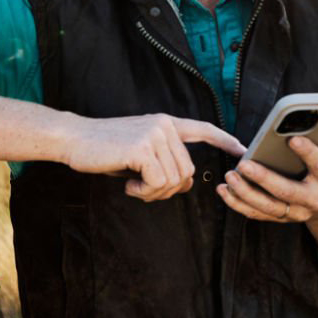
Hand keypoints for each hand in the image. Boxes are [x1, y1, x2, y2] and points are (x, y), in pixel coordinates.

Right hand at [64, 113, 246, 201]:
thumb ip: (164, 162)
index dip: (224, 139)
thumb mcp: (139, 154)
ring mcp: (154, 135)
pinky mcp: (142, 148)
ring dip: (154, 193)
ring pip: (174, 180)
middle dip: (169, 190)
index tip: (242, 149)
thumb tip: (188, 182)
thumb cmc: (104, 149)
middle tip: (144, 190)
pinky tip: (130, 186)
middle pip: (187, 171)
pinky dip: (145, 192)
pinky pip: (159, 182)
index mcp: (165, 123)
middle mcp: (164, 125)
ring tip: (135, 186)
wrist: (74, 139)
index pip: (202, 129)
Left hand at [218, 132, 317, 223]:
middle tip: (244, 164)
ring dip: (246, 193)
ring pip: (269, 207)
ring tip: (230, 176)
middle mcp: (313, 199)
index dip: (308, 153)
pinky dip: (238, 203)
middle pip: (287, 191)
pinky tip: (223, 190)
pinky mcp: (281, 217)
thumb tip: (312, 124)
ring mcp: (296, 212)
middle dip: (264, 178)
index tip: (293, 139)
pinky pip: (257, 213)